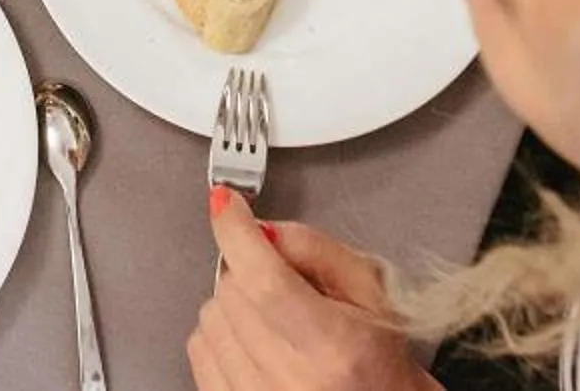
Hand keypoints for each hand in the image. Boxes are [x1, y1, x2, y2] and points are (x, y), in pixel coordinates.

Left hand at [189, 189, 437, 390]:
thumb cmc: (380, 365)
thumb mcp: (372, 294)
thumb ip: (318, 250)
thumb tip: (264, 229)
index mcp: (335, 348)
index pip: (266, 281)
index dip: (238, 234)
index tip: (226, 205)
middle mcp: (294, 380)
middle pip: (235, 291)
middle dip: (251, 271)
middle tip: (286, 285)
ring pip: (212, 317)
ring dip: (236, 305)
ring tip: (276, 321)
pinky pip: (198, 349)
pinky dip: (220, 334)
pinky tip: (253, 342)